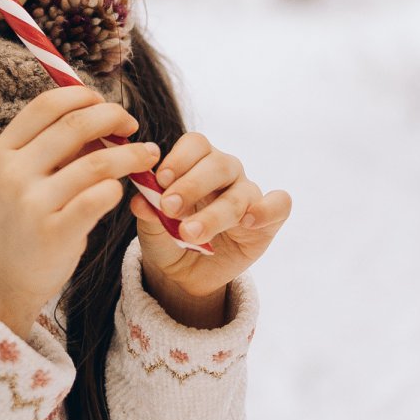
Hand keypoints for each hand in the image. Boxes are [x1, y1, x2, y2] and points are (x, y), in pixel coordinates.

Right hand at [0, 84, 157, 338]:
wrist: (2, 279)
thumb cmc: (22, 220)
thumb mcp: (23, 177)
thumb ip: (55, 148)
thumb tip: (104, 118)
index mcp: (4, 150)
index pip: (48, 104)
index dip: (83, 95)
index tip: (105, 103)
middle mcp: (14, 172)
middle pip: (75, 125)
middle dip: (114, 117)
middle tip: (133, 125)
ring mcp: (32, 203)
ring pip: (98, 161)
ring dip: (131, 154)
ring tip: (148, 155)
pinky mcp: (55, 232)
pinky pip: (101, 197)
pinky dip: (118, 188)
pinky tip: (122, 192)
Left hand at [129, 130, 290, 306]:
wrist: (188, 274)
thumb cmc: (170, 240)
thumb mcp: (153, 230)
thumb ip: (149, 213)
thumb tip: (139, 201)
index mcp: (197, 163)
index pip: (195, 145)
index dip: (179, 159)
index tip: (160, 181)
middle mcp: (225, 172)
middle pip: (217, 164)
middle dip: (192, 185)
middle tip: (169, 207)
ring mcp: (248, 193)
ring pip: (239, 192)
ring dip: (214, 213)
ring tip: (189, 233)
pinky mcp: (269, 219)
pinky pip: (280, 204)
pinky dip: (267, 209)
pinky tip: (248, 222)